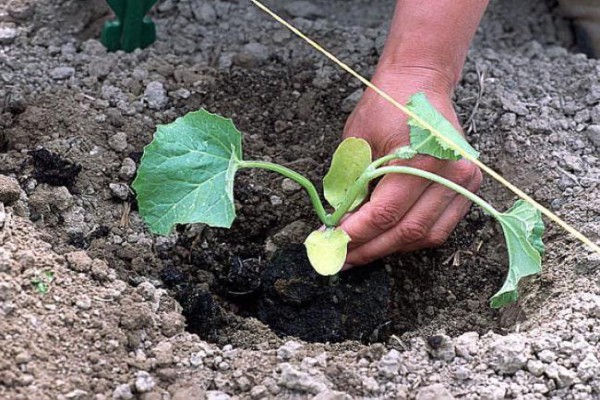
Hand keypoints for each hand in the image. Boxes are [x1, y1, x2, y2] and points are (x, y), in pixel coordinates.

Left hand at [340, 67, 482, 265]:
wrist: (420, 83)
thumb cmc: (385, 106)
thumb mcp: (357, 142)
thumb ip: (350, 186)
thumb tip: (340, 226)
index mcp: (422, 158)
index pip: (385, 213)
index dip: (356, 234)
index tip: (331, 243)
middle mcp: (450, 173)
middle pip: (406, 230)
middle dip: (369, 249)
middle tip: (341, 258)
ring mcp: (464, 181)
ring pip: (425, 235)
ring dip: (390, 248)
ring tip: (360, 252)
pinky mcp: (468, 186)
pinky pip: (440, 227)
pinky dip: (412, 237)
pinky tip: (387, 239)